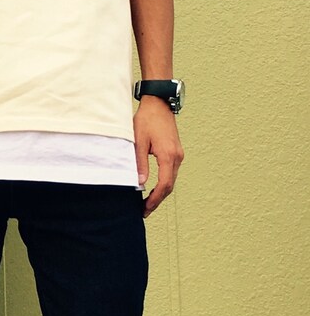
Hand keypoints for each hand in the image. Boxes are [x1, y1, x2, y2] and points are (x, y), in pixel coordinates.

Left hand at [134, 97, 183, 215]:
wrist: (158, 104)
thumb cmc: (146, 120)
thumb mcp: (138, 141)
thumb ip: (139, 163)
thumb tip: (139, 184)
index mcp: (168, 156)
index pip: (164, 185)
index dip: (155, 199)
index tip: (145, 208)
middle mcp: (177, 157)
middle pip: (170, 186)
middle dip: (157, 200)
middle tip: (144, 211)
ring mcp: (178, 155)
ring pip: (171, 180)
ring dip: (161, 192)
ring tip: (147, 203)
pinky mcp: (176, 152)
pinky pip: (171, 172)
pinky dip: (164, 183)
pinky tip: (154, 188)